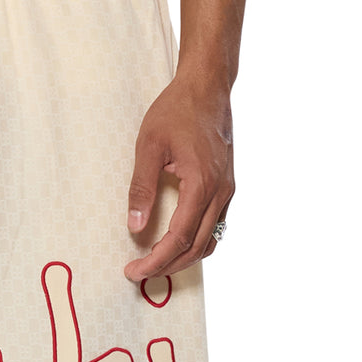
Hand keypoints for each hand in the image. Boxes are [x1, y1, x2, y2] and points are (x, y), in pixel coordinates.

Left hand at [124, 77, 233, 281]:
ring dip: (184, 258)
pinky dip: (196, 243)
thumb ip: (141, 189)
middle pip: (197, 247)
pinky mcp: (227, 187)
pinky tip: (176, 243)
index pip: (179, 239)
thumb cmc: (177, 111)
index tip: (134, 270)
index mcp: (202, 184)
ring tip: (156, 263)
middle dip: (167, 266)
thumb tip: (134, 226)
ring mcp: (227, 190)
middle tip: (139, 274)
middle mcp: (221, 192)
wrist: (207, 87)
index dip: (156, 260)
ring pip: (210, 241)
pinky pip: (215, 226)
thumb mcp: (148, 146)